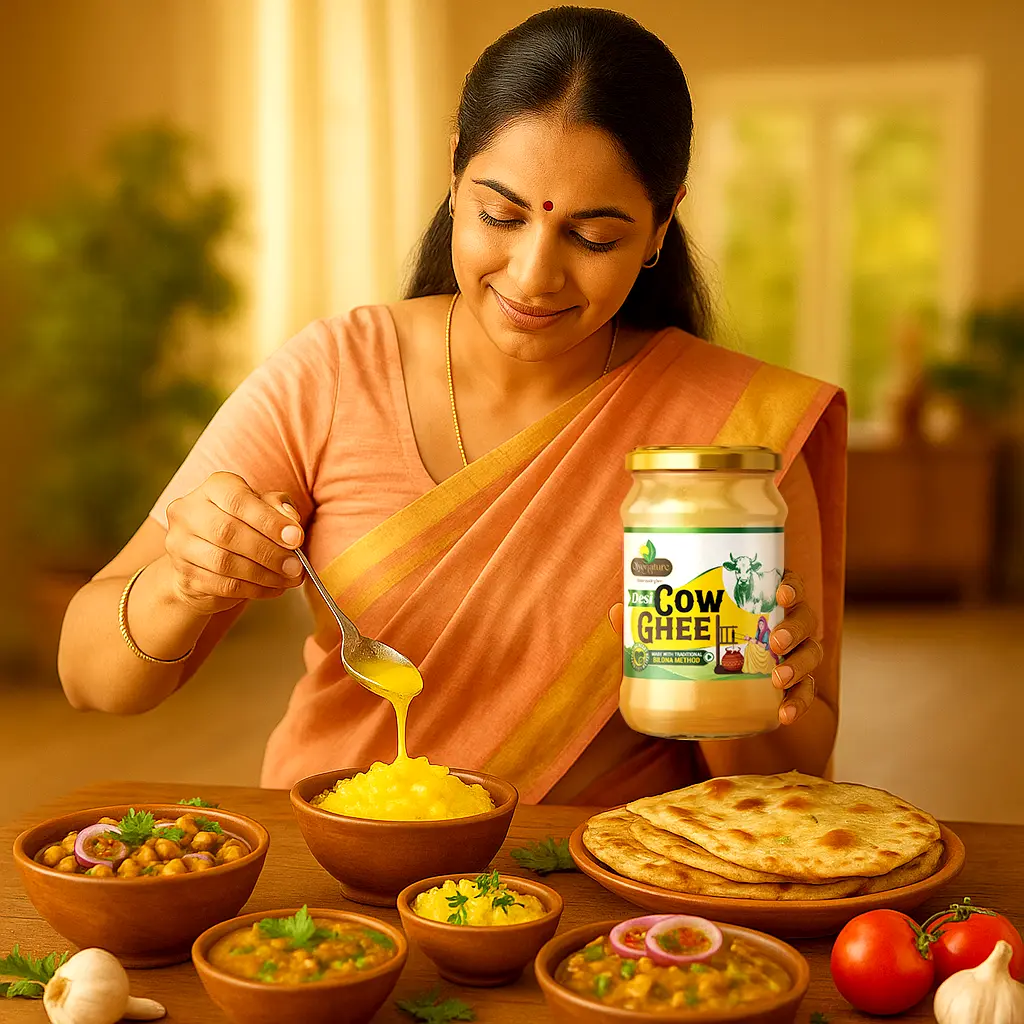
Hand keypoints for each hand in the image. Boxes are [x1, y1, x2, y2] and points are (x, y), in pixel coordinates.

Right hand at [164, 471, 305, 615]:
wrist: (207, 561)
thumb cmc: (243, 527)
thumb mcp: (264, 509)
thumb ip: (278, 508)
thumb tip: (292, 523)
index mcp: (213, 487)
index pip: (238, 500)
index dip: (269, 520)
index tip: (296, 538)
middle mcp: (188, 512)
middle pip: (228, 532)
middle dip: (268, 552)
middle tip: (295, 566)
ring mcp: (180, 545)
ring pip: (224, 562)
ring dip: (264, 575)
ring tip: (288, 579)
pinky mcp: (184, 575)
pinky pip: (222, 585)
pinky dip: (254, 589)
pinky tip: (273, 588)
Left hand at [607, 568, 822, 726]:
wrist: (718, 695)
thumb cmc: (699, 647)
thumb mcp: (673, 634)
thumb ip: (651, 623)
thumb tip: (619, 610)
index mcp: (759, 601)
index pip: (786, 583)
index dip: (790, 586)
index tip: (780, 593)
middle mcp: (783, 625)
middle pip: (805, 617)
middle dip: (794, 628)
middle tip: (772, 641)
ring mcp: (793, 657)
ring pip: (812, 653)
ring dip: (798, 664)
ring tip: (777, 677)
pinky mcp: (794, 689)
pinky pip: (807, 694)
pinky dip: (799, 703)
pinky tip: (783, 714)